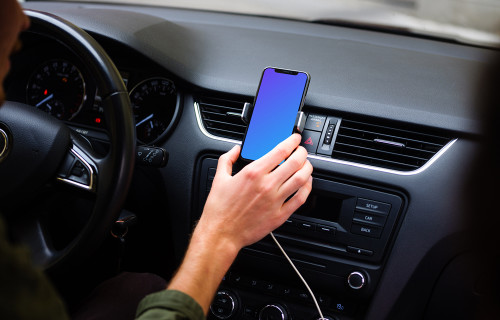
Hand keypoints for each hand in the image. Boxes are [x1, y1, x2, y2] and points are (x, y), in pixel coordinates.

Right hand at [196, 133, 312, 251]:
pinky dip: (307, 188)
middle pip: (295, 162)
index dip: (292, 141)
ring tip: (306, 165)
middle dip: (302, 152)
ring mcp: (275, 200)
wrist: (221, 233)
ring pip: (301, 179)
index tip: (295, 139)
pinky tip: (306, 184)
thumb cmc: (220, 209)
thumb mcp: (219, 178)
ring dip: (307, 169)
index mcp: (253, 173)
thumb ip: (227, 159)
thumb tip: (235, 149)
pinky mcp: (280, 215)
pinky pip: (300, 199)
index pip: (280, 150)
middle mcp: (267, 185)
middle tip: (301, 151)